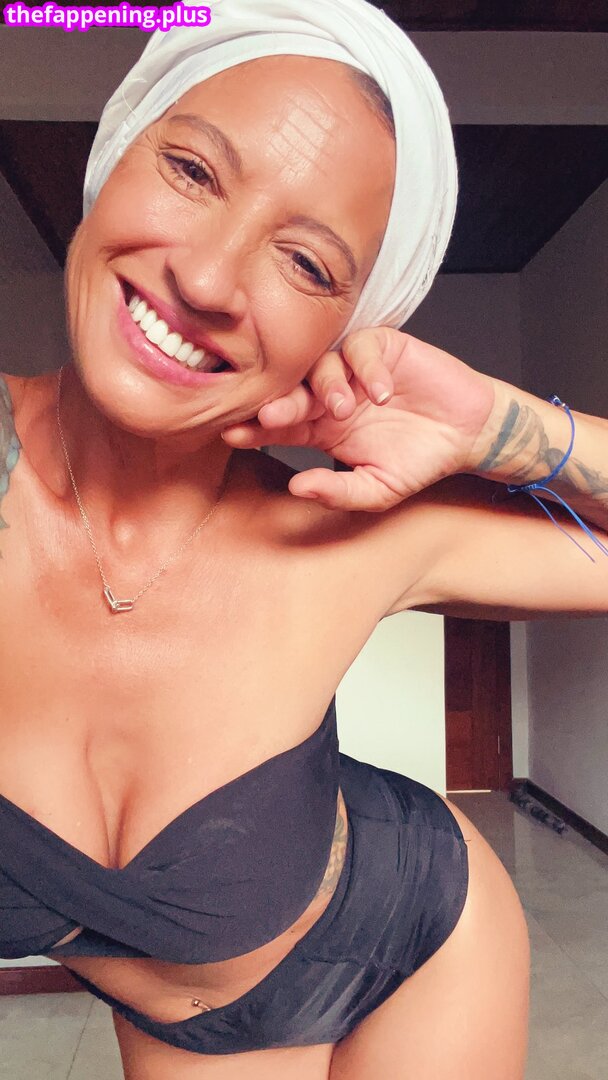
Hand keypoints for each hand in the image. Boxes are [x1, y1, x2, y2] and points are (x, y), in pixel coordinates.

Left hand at [221, 328, 495, 510]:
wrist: (465, 434)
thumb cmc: (418, 461)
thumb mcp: (376, 490)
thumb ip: (337, 492)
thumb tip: (297, 487)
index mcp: (320, 428)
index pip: (280, 425)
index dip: (257, 428)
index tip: (234, 435)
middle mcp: (330, 395)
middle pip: (293, 391)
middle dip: (280, 403)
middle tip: (274, 415)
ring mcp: (354, 369)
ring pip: (322, 365)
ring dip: (328, 386)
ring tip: (345, 409)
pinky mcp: (382, 348)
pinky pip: (362, 347)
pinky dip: (368, 368)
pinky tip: (381, 393)